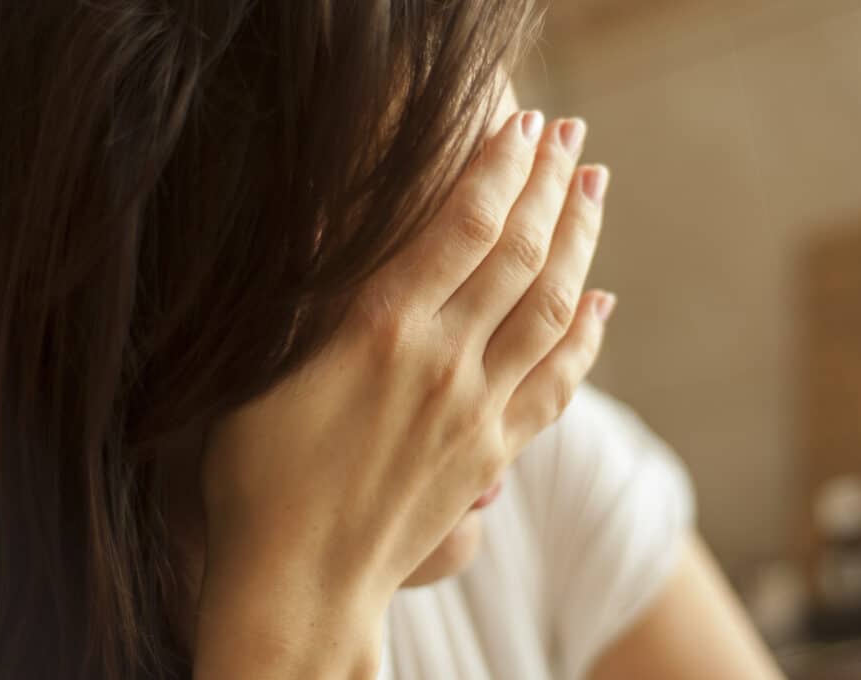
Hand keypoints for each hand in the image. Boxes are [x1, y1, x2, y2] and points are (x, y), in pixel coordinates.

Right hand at [198, 109, 611, 626]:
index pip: (462, 224)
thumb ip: (319, 298)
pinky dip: (586, 337)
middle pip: (519, 253)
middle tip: (572, 135)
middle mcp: (443, 362)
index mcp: (381, 329)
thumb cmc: (258, 475)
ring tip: (595, 189)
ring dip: (579, 241)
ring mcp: (478, 410)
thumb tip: (350, 223)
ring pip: (550, 308)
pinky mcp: (493, 453)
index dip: (498, 166)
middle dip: (548, 184)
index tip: (522, 123)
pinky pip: (558, 383)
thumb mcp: (266, 368)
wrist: (300, 582)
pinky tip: (602, 301)